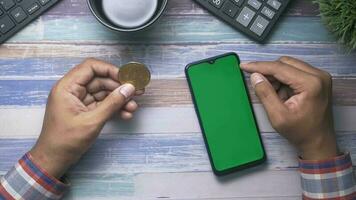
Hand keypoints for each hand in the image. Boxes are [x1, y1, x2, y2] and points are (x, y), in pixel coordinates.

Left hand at [30, 58, 142, 177]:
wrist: (54, 160)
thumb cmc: (66, 140)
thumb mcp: (92, 121)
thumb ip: (112, 103)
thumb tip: (130, 88)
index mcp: (68, 87)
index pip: (91, 67)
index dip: (110, 70)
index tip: (127, 78)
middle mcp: (73, 90)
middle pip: (100, 80)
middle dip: (119, 86)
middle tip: (138, 91)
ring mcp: (80, 100)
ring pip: (104, 92)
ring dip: (119, 99)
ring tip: (134, 107)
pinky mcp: (85, 110)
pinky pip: (102, 104)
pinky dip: (114, 108)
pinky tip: (126, 114)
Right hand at [241, 56, 337, 159]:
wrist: (319, 142)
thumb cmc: (299, 132)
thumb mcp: (277, 116)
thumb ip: (265, 94)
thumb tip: (255, 76)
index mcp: (310, 83)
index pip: (280, 68)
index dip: (259, 66)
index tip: (244, 66)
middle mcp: (318, 75)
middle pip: (285, 63)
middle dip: (269, 71)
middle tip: (257, 83)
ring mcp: (320, 76)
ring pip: (290, 65)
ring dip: (276, 76)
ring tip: (272, 93)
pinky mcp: (318, 80)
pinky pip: (295, 71)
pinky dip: (284, 79)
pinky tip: (281, 93)